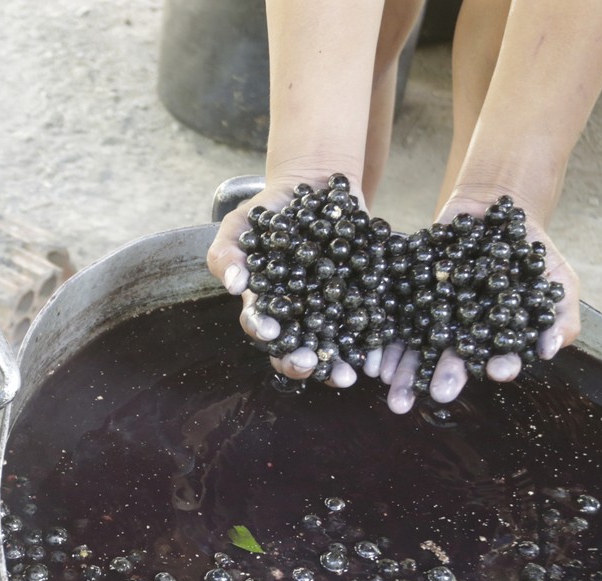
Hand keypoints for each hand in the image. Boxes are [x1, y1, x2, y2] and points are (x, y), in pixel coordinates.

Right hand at [206, 173, 367, 388]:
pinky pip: (363, 327)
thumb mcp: (240, 222)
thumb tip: (233, 286)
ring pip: (330, 347)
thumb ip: (227, 252)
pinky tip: (375, 353)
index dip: (264, 332)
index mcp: (265, 303)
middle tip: (309, 364)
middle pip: (294, 349)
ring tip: (346, 375)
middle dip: (300, 363)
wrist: (316, 185)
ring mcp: (328, 310)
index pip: (260, 326)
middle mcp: (296, 314)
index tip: (271, 332)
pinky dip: (369, 343)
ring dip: (335, 366)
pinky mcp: (358, 299)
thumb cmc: (271, 208)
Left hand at [381, 195, 580, 413]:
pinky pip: (394, 320)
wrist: (491, 207)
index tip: (498, 371)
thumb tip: (549, 351)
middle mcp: (464, 333)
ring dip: (406, 372)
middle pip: (454, 361)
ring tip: (395, 390)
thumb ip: (561, 315)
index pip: (500, 357)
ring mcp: (436, 316)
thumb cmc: (531, 248)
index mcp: (498, 336)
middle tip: (439, 395)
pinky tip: (376, 360)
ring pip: (419, 348)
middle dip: (445, 379)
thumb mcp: (558, 277)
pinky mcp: (410, 297)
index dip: (500, 365)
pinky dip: (384, 340)